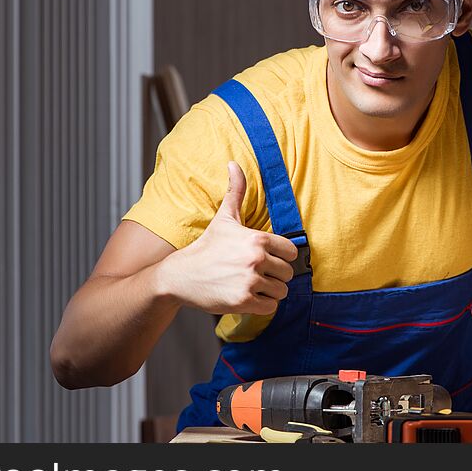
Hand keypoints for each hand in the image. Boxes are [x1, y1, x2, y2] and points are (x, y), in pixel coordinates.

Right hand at [159, 161, 298, 314]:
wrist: (180, 275)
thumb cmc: (206, 247)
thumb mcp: (224, 217)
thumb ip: (236, 191)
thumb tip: (234, 163)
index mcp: (257, 239)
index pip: (291, 252)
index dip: (281, 257)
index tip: (266, 259)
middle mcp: (256, 259)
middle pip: (287, 274)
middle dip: (275, 276)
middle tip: (255, 274)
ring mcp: (250, 281)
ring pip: (281, 291)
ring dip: (269, 291)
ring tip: (251, 285)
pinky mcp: (243, 301)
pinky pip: (271, 306)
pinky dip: (262, 305)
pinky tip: (247, 296)